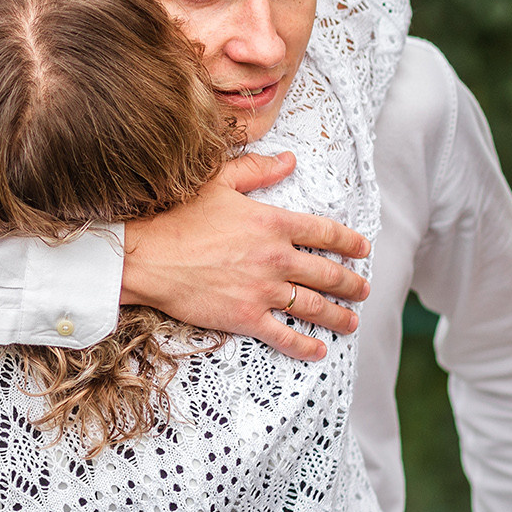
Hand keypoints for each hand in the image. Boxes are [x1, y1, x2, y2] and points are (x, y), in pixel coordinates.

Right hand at [119, 152, 369, 361]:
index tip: (363, 249)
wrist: (148, 256)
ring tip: (352, 322)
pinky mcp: (245, 317)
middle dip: (351, 283)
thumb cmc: (178, 216)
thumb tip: (288, 160)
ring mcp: (263, 290)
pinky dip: (304, 346)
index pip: (325, 232)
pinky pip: (284, 335)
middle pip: (327, 273)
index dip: (349, 241)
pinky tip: (319, 351)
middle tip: (363, 289)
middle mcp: (276, 257)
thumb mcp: (220, 182)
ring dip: (338, 316)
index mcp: (274, 223)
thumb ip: (258, 171)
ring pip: (314, 306)